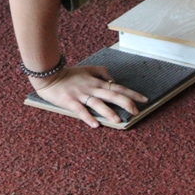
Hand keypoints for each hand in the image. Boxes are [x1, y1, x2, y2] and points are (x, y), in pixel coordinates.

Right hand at [32, 66, 148, 127]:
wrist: (49, 75)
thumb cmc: (68, 74)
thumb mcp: (88, 69)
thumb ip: (102, 73)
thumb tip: (114, 80)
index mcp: (97, 82)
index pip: (118, 87)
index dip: (132, 93)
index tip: (144, 100)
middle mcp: (91, 88)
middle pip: (112, 95)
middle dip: (125, 103)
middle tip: (136, 112)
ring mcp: (80, 95)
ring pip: (97, 103)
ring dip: (108, 112)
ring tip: (118, 120)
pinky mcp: (69, 101)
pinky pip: (80, 110)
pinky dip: (88, 117)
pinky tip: (95, 125)